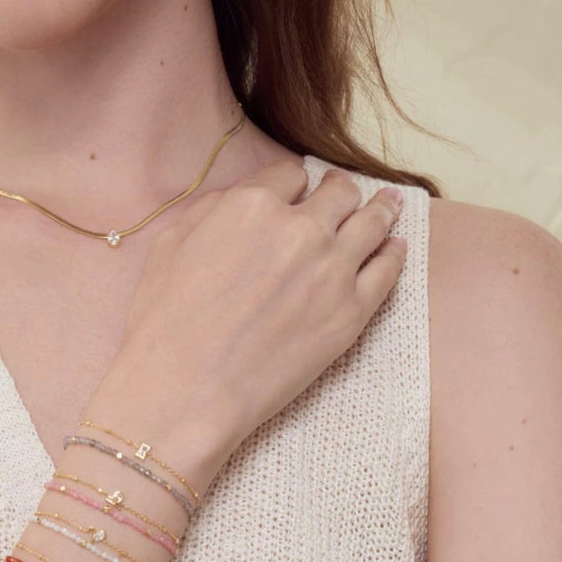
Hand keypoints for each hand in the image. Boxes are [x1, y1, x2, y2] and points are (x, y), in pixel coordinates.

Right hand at [90, 160, 406, 490]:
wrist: (187, 386)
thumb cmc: (166, 319)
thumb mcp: (171, 243)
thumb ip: (212, 208)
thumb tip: (241, 197)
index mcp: (252, 205)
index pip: (289, 175)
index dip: (293, 181)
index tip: (297, 188)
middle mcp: (300, 228)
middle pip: (338, 193)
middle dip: (339, 188)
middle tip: (343, 190)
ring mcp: (332, 270)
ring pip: (371, 222)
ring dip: (380, 208)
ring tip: (389, 204)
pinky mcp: (352, 312)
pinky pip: (387, 271)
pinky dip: (394, 253)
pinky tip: (396, 246)